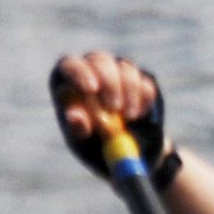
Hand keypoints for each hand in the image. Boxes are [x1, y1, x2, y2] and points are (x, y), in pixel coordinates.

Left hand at [52, 51, 171, 187]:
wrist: (130, 153)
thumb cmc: (96, 147)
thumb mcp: (83, 144)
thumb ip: (77, 130)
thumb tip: (74, 116)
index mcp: (68, 82)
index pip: (70, 65)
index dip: (80, 73)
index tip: (92, 89)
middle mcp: (92, 69)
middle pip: (100, 60)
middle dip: (109, 82)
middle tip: (115, 107)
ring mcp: (118, 70)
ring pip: (126, 68)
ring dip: (130, 94)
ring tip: (129, 118)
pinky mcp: (142, 78)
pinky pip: (146, 82)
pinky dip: (145, 100)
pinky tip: (139, 116)